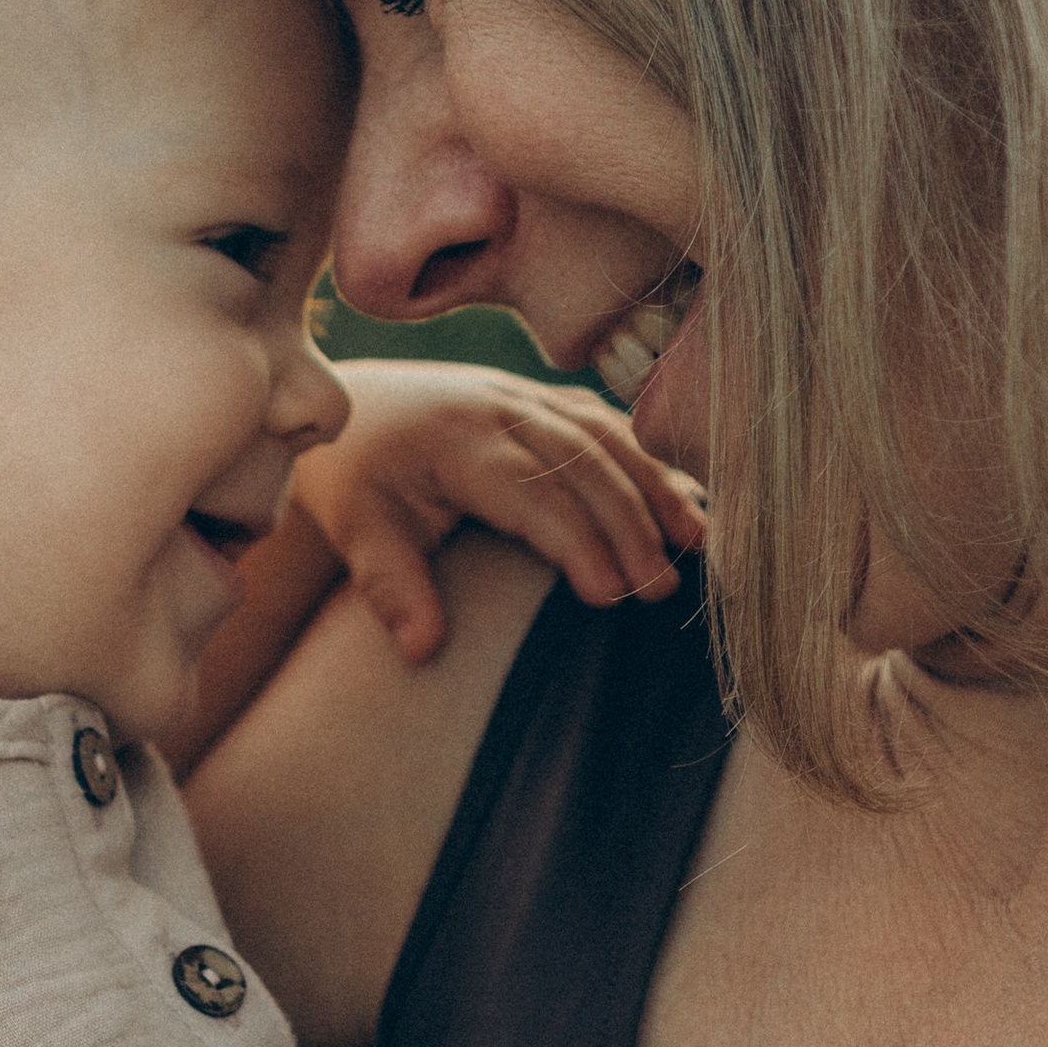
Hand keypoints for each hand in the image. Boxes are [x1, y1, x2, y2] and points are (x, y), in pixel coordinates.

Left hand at [294, 355, 702, 661]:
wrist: (349, 407)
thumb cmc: (355, 477)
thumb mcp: (357, 531)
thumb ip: (389, 588)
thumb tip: (421, 651)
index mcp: (456, 439)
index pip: (531, 491)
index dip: (575, 540)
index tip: (609, 595)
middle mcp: (499, 406)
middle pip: (583, 462)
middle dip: (630, 524)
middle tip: (662, 588)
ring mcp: (525, 394)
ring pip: (606, 436)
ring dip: (655, 486)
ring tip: (698, 542)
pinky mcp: (542, 397)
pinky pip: (605, 423)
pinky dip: (648, 459)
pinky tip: (683, 498)